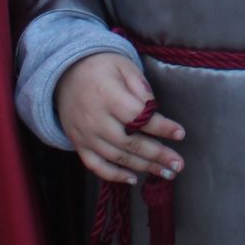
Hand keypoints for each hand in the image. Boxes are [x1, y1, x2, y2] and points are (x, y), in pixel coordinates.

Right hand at [55, 51, 184, 187]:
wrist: (64, 73)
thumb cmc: (100, 67)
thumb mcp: (123, 65)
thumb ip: (140, 87)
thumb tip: (154, 111)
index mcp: (106, 95)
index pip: (138, 116)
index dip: (161, 127)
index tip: (180, 134)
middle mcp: (94, 118)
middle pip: (129, 142)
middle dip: (157, 155)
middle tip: (178, 164)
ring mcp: (84, 134)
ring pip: (116, 157)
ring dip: (143, 167)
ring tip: (166, 173)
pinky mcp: (78, 144)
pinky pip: (95, 165)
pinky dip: (114, 175)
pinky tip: (133, 179)